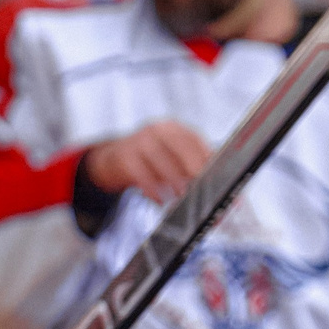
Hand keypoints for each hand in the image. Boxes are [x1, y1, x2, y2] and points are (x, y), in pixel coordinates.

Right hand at [81, 121, 210, 201]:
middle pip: (178, 145)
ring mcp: (138, 141)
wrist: (110, 160)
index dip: (206, 156)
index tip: (215, 174)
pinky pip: (140, 174)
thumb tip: (217, 186)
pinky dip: (152, 189)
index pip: (194, 139)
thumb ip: (190, 165)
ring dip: (173, 180)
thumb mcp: (169, 156)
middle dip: (192, 166)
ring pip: (160, 159)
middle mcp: (156, 130)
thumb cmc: (149, 161)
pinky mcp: (123, 157)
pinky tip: (160, 200)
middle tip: (201, 186)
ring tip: (182, 196)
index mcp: (172, 128)